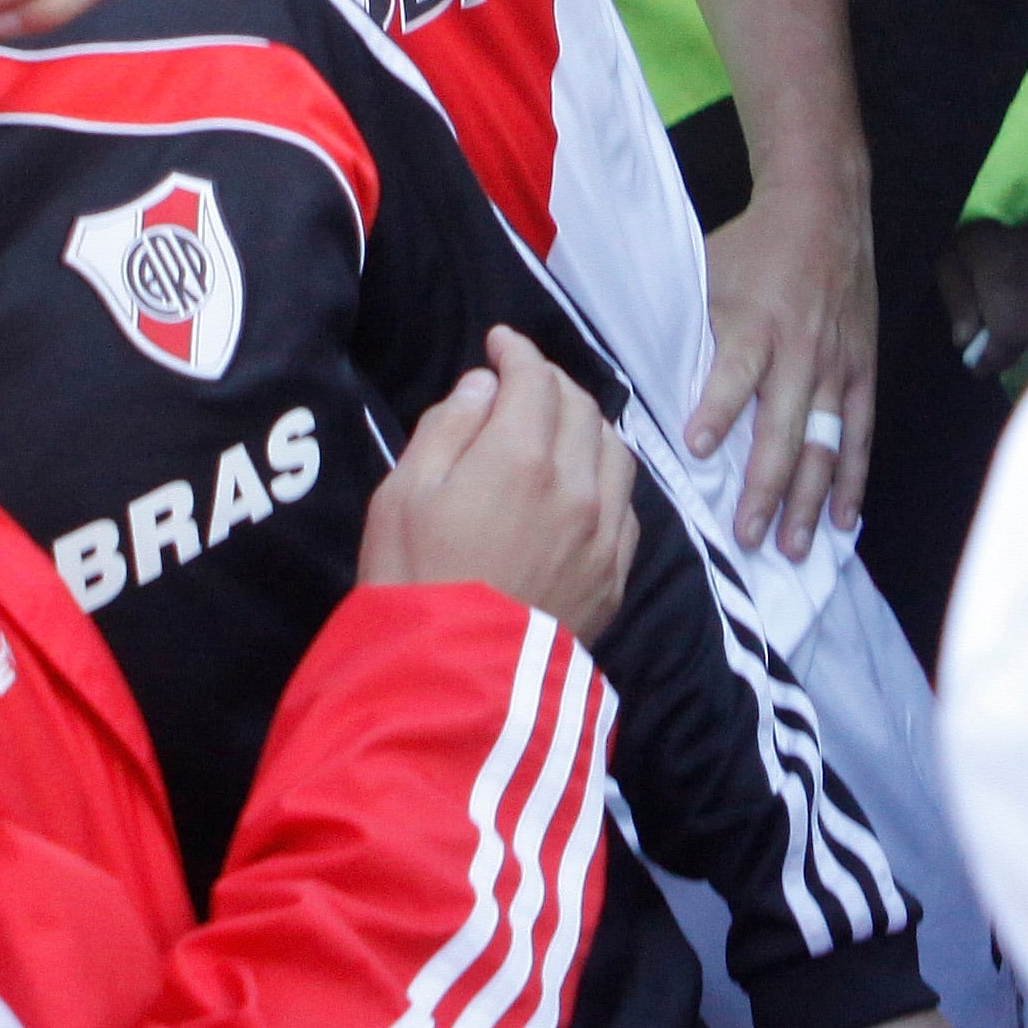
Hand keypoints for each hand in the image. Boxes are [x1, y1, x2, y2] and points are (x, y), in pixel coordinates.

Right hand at [358, 327, 632, 643]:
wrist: (451, 684)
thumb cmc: (411, 585)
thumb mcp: (402, 496)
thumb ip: (447, 429)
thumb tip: (482, 388)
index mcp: (521, 458)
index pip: (534, 379)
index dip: (516, 350)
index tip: (499, 343)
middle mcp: (577, 487)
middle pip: (582, 408)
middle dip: (551, 383)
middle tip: (520, 383)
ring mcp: (604, 535)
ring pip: (615, 452)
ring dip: (588, 426)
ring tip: (558, 428)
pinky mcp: (615, 577)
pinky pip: (625, 506)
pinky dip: (605, 479)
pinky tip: (581, 486)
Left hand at [692, 172, 875, 557]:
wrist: (823, 209)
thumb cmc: (751, 246)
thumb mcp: (704, 274)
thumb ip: (684, 330)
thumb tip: (640, 380)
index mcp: (754, 323)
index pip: (735, 374)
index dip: (718, 411)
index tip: (698, 450)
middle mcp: (799, 351)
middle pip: (782, 430)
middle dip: (764, 488)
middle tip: (747, 538)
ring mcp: (836, 365)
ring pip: (823, 445)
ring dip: (807, 500)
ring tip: (792, 548)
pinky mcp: (862, 370)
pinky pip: (858, 434)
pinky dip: (852, 479)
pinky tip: (843, 520)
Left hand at [934, 211, 1027, 380]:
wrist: (1001, 149)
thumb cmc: (963, 200)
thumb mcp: (943, 246)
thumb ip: (957, 296)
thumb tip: (968, 342)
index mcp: (1005, 267)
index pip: (1013, 333)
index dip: (994, 356)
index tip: (976, 364)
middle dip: (1014, 343)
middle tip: (989, 342)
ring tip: (1005, 312)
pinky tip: (1026, 286)